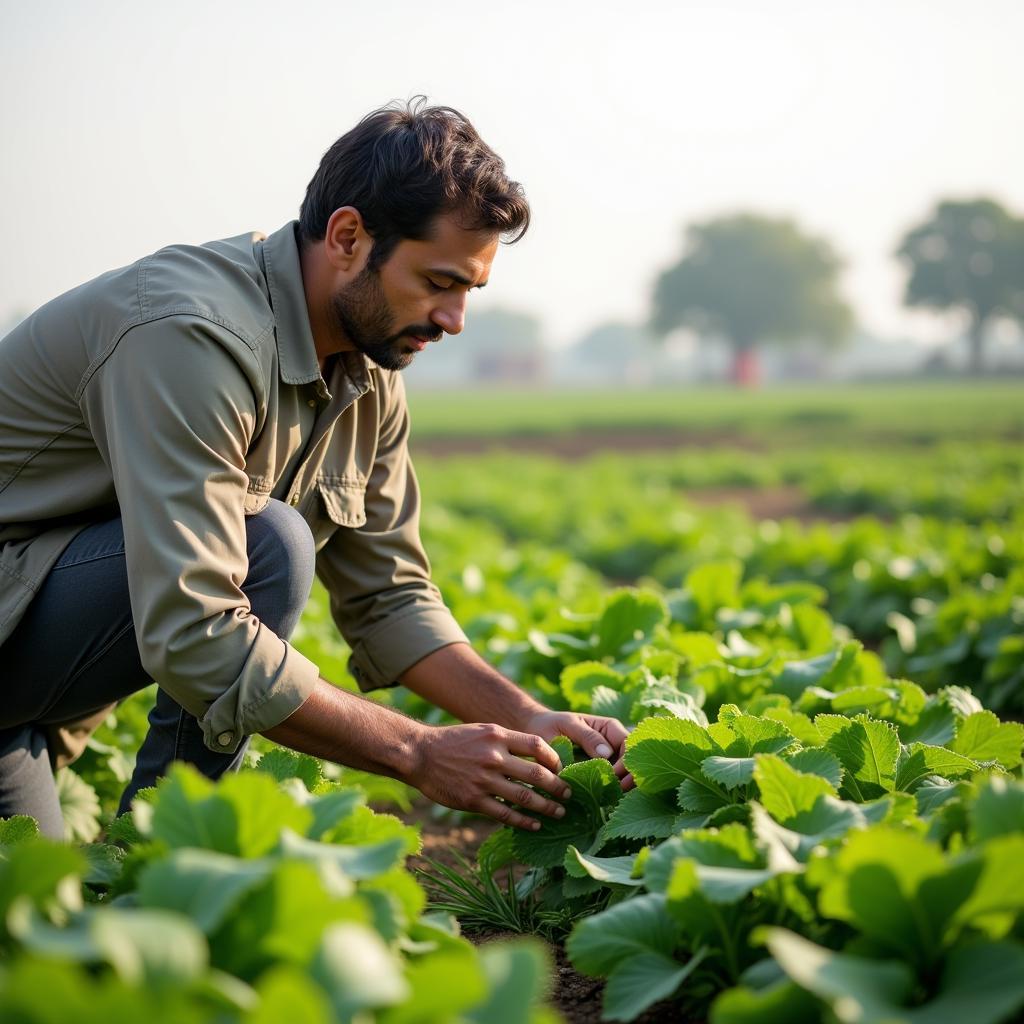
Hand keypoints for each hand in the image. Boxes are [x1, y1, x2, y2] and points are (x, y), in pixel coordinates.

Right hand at [407, 722, 571, 830]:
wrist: (419, 753)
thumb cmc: (453, 741)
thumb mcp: (482, 731)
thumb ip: (506, 741)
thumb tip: (535, 755)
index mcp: (497, 735)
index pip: (537, 746)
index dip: (555, 759)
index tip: (561, 768)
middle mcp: (493, 756)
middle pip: (537, 774)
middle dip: (558, 787)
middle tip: (569, 794)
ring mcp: (484, 780)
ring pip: (525, 797)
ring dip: (547, 807)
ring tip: (559, 812)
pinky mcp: (473, 800)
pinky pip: (505, 814)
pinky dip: (524, 821)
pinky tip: (535, 825)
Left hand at [522, 710, 633, 790]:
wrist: (537, 731)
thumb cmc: (552, 724)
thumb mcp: (568, 725)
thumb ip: (587, 737)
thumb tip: (607, 753)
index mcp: (609, 727)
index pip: (628, 744)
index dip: (626, 760)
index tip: (614, 774)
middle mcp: (613, 743)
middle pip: (632, 760)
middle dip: (629, 775)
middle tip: (619, 790)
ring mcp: (608, 758)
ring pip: (625, 773)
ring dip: (623, 784)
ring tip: (615, 796)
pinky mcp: (599, 772)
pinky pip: (612, 781)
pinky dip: (613, 789)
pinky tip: (608, 798)